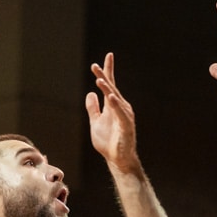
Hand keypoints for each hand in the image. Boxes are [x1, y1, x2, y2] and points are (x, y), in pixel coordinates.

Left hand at [85, 53, 141, 173]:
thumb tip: (90, 93)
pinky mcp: (126, 126)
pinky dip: (116, 104)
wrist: (118, 160)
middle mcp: (120, 107)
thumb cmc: (109, 142)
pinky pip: (121, 113)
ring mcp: (124, 116)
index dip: (108, 70)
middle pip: (111, 88)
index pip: (110, 85)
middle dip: (104, 76)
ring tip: (99, 79)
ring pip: (115, 99)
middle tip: (94, 66)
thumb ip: (93, 108)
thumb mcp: (95, 123)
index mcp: (113, 106)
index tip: (108, 55)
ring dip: (107, 88)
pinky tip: (110, 97)